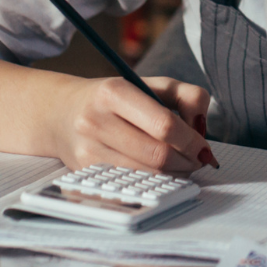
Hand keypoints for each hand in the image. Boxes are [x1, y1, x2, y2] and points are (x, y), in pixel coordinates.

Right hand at [54, 76, 215, 173]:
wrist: (62, 112)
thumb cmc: (115, 99)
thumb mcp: (151, 84)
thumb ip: (187, 96)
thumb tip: (202, 127)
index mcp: (114, 92)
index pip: (163, 124)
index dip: (191, 140)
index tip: (204, 148)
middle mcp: (96, 120)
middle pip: (157, 154)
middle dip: (187, 161)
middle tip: (198, 159)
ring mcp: (88, 148)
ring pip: (146, 173)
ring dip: (174, 173)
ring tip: (182, 163)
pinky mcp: (85, 170)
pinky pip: (131, 182)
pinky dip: (153, 179)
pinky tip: (160, 170)